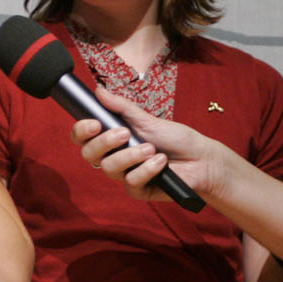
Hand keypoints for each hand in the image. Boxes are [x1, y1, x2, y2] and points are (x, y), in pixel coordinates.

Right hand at [72, 86, 226, 201]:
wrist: (201, 159)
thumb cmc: (175, 139)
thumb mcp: (148, 119)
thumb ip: (122, 108)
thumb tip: (99, 90)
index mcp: (112, 139)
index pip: (83, 138)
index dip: (81, 131)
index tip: (94, 123)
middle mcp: (114, 157)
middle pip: (89, 155)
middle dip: (105, 142)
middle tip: (125, 133)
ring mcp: (125, 175)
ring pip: (109, 168)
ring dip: (131, 155)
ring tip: (152, 148)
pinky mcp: (138, 190)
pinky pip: (131, 182)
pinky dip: (148, 169)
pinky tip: (162, 162)